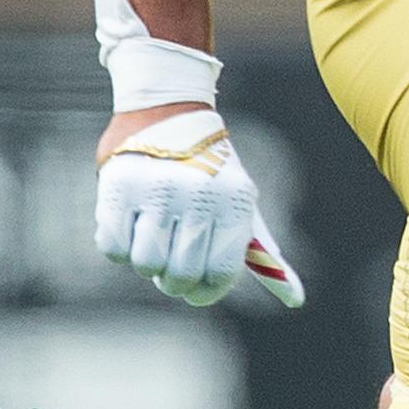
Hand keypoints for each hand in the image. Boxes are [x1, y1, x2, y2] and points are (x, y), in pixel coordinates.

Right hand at [93, 106, 304, 309]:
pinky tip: (131, 224)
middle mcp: (199, 193)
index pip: (219, 273)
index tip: (196, 289)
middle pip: (180, 275)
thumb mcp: (239, 203)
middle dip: (173, 280)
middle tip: (171, 263)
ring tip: (152, 238)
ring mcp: (157, 188)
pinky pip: (112, 247)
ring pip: (145, 264)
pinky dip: (119, 245)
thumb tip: (296, 300)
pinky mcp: (119, 185)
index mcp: (235, 200)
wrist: (165, 108)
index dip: (204, 292)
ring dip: (146, 262)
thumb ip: (261, 253)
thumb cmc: (208, 170)